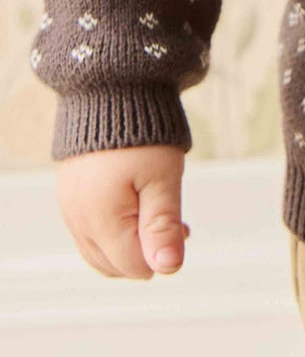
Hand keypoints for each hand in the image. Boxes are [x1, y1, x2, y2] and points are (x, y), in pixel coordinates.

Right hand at [55, 144, 190, 277]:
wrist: (111, 88)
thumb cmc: (142, 131)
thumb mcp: (162, 177)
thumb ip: (163, 225)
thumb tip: (168, 268)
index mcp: (100, 220)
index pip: (133, 267)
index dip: (162, 254)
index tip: (184, 228)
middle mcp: (77, 221)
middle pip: (114, 265)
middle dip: (146, 252)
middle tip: (177, 223)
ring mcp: (69, 209)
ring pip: (99, 252)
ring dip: (130, 243)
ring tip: (158, 214)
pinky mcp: (69, 195)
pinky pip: (89, 231)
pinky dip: (113, 229)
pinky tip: (135, 205)